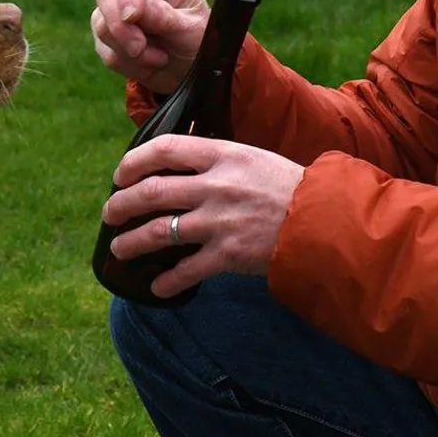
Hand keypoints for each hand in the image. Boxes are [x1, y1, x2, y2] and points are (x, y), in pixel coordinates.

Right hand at [92, 0, 209, 95]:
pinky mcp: (106, 32)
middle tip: (139, 48)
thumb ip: (163, 17)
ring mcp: (116, 7)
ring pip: (101, 24)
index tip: (132, 16)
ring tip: (160, 57)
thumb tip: (131, 12)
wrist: (189, 69)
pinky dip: (127, 63)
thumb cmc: (196, 41)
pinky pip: (104, 48)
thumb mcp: (190, 30)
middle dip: (120, 25)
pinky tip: (149, 62)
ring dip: (129, 49)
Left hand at [101, 135, 304, 298]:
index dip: (134, 161)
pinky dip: (167, 281)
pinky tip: (157, 287)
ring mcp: (219, 221)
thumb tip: (180, 170)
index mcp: (224, 154)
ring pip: (158, 232)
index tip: (121, 174)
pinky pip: (185, 270)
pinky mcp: (227, 255)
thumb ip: (218, 162)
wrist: (326, 221)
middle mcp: (216, 185)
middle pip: (151, 191)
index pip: (165, 149)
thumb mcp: (254, 160)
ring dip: (131, 243)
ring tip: (120, 249)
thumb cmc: (291, 188)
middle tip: (111, 213)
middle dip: (122, 204)